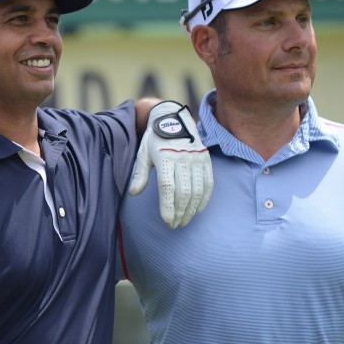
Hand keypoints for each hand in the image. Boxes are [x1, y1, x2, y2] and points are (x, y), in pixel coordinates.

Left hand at [129, 101, 211, 228]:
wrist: (173, 118)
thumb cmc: (154, 139)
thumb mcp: (143, 153)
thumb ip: (140, 174)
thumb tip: (134, 193)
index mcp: (164, 157)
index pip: (168, 187)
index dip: (168, 206)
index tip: (167, 221)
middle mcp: (182, 158)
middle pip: (184, 192)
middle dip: (179, 212)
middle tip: (174, 225)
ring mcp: (197, 159)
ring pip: (197, 190)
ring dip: (191, 209)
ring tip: (183, 221)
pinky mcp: (206, 159)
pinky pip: (208, 183)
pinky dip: (204, 199)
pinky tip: (197, 210)